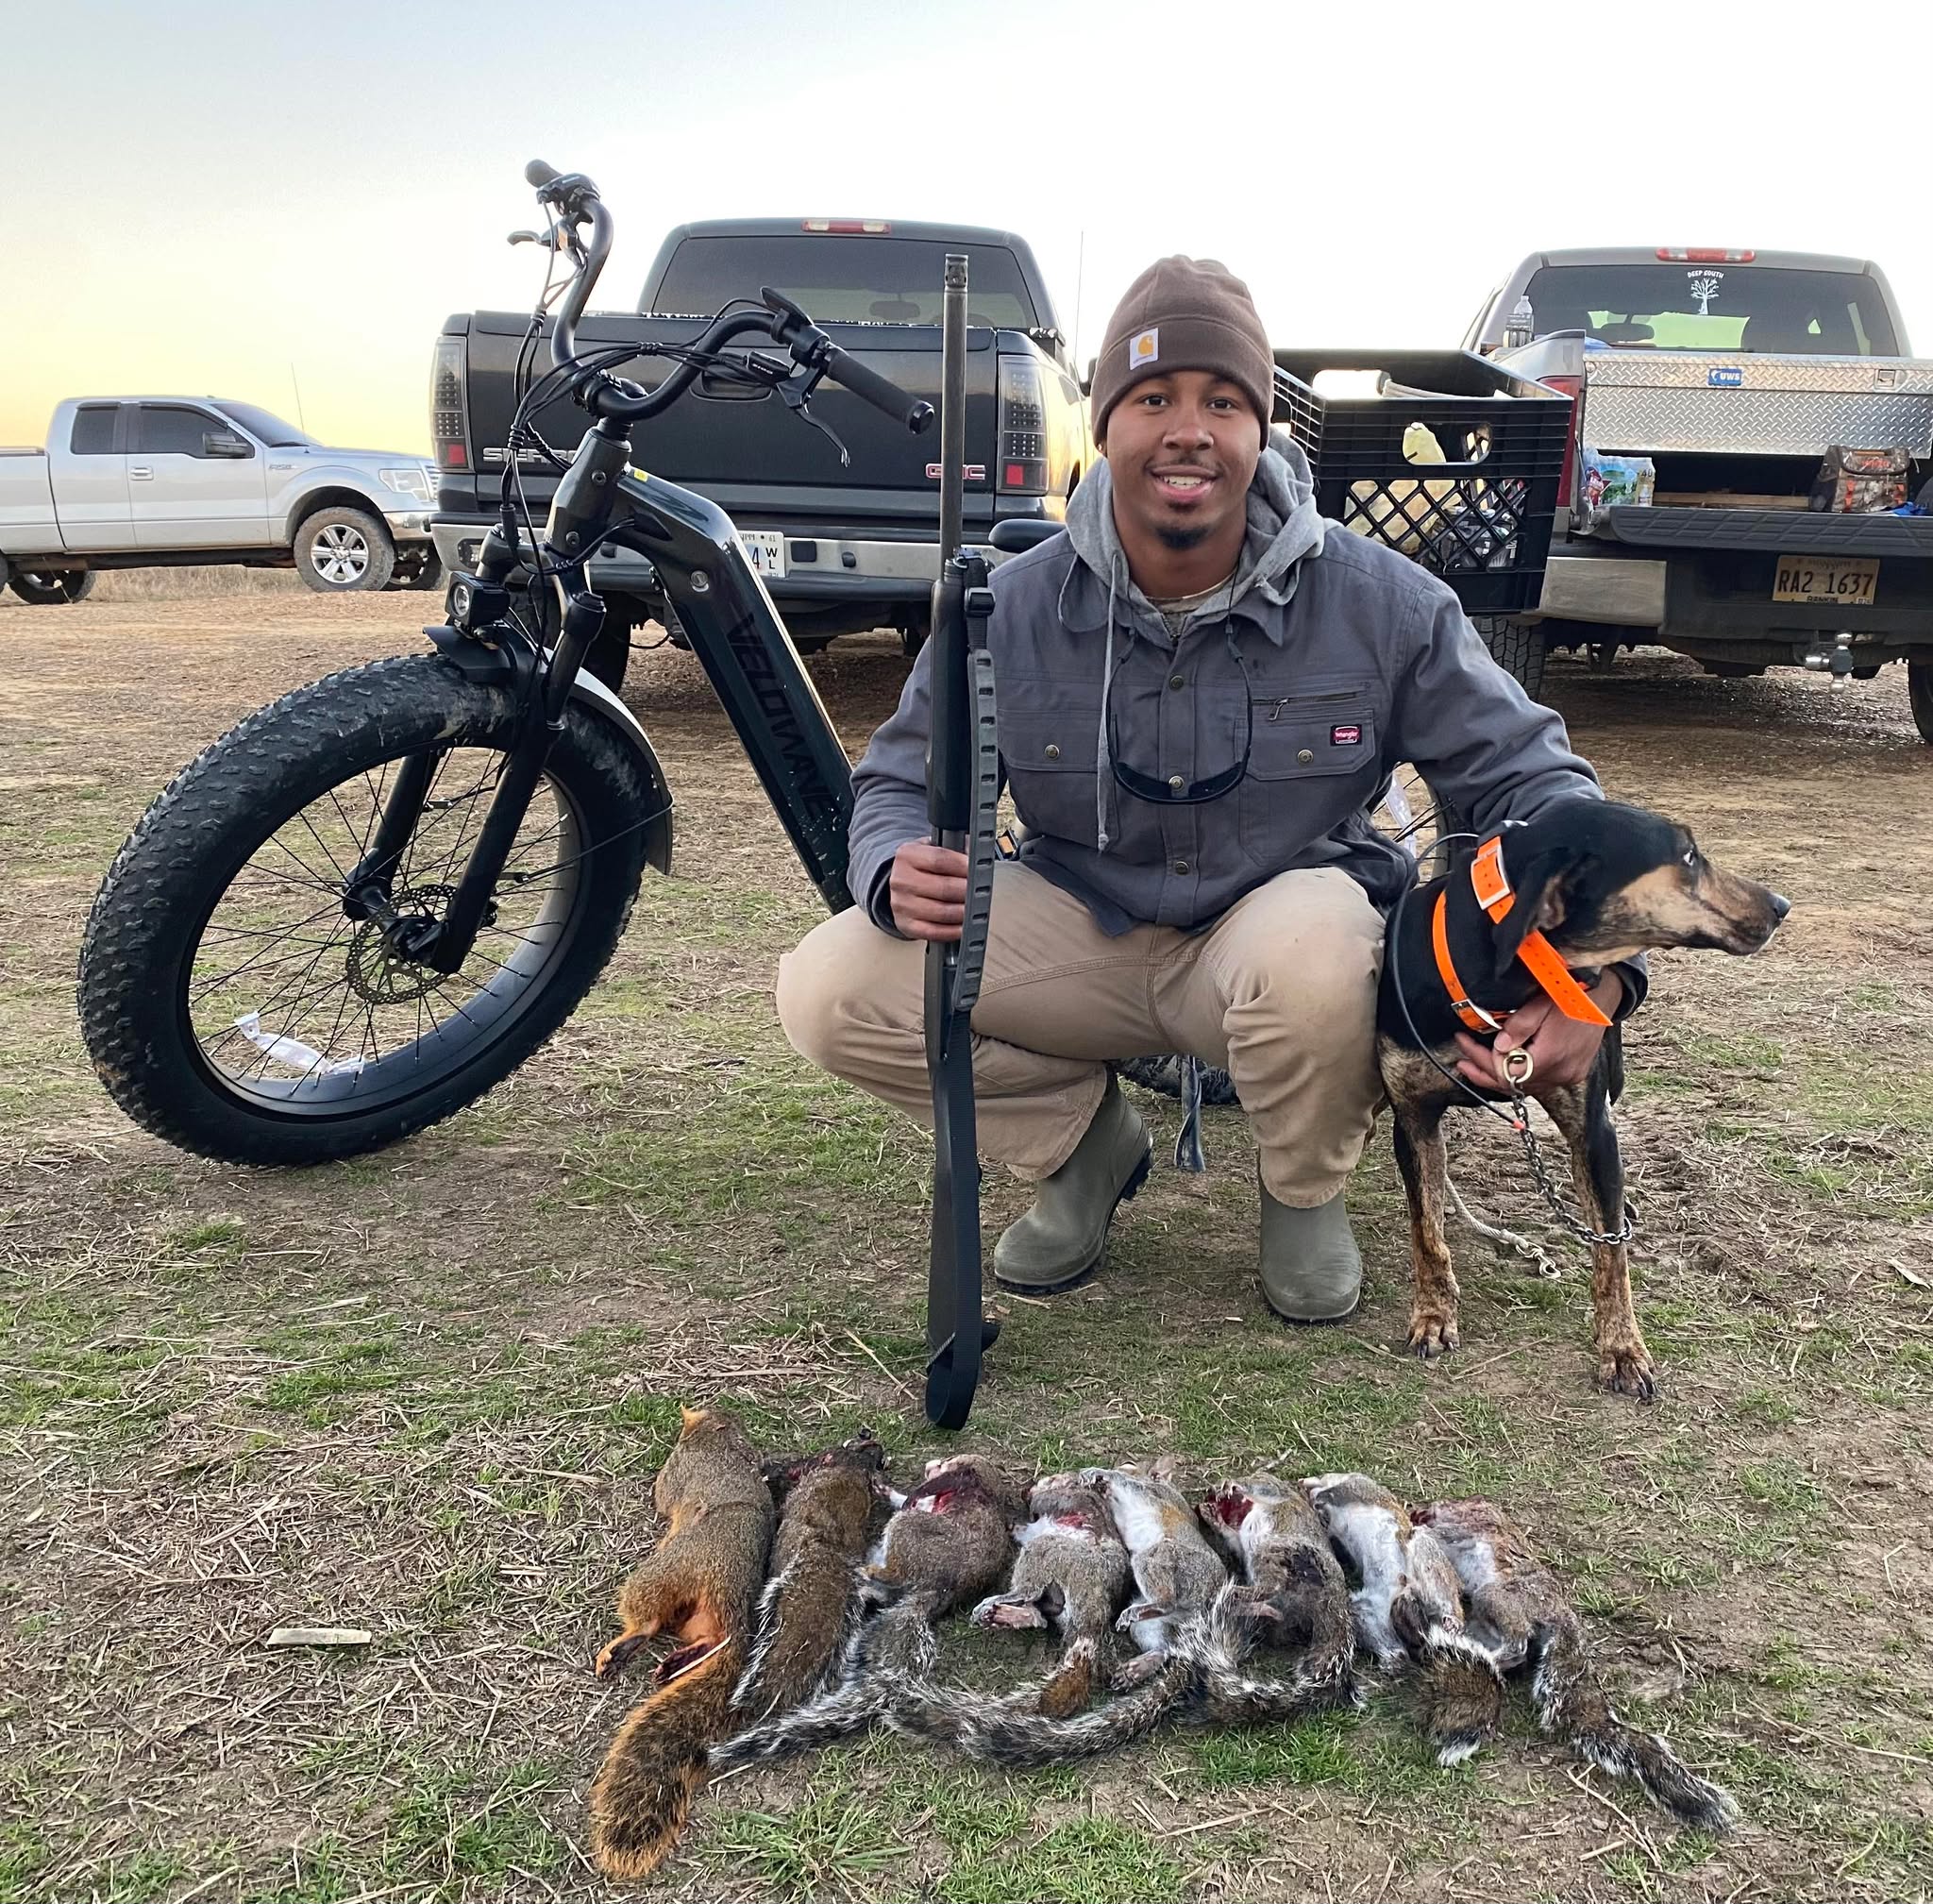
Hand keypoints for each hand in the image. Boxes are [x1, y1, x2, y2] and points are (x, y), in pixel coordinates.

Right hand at [889, 841, 968, 941]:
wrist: (902, 886)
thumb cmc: (923, 868)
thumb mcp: (933, 849)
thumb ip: (955, 849)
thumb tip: (977, 858)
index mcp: (908, 855)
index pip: (940, 859)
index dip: (963, 866)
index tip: (977, 870)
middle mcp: (901, 880)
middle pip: (943, 888)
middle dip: (967, 891)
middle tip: (979, 892)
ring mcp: (902, 904)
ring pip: (941, 912)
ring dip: (963, 912)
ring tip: (974, 908)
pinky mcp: (906, 925)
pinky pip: (934, 931)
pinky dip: (952, 930)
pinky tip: (962, 926)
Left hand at [1455, 972, 1622, 1091]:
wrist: (1603, 996)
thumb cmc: (1571, 996)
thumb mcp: (1540, 1005)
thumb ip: (1518, 1027)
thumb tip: (1499, 1047)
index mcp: (1550, 1057)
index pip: (1505, 1071)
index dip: (1481, 1059)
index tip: (1464, 1042)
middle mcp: (1560, 1073)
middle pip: (1513, 1083)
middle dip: (1483, 1071)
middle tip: (1462, 1061)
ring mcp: (1568, 1075)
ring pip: (1525, 1085)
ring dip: (1498, 1076)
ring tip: (1474, 1067)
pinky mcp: (1572, 1073)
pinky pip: (1538, 1081)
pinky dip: (1518, 1075)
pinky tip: (1504, 1067)